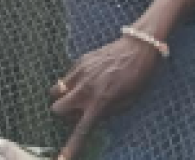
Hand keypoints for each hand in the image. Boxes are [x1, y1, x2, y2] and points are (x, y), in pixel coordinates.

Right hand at [50, 36, 163, 158]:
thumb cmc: (137, 76)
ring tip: (79, 93)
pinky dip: (71, 82)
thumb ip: (107, 112)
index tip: (61, 159)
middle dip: (62, 113)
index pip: (80, 131)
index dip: (70, 147)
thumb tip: (93, 117)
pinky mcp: (79, 61)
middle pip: (56, 108)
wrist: (138, 46)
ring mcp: (79, 73)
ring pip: (56, 91)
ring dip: (64, 96)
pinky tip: (88, 78)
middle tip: (76, 110)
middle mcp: (85, 89)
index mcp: (99, 103)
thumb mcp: (127, 101)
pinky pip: (66, 76)